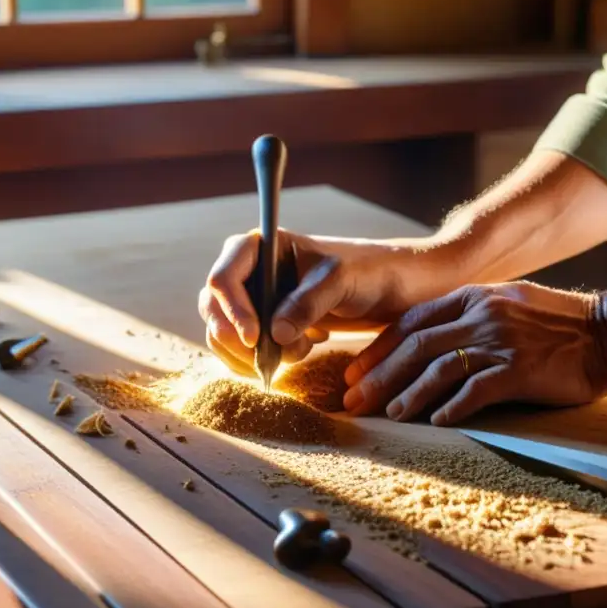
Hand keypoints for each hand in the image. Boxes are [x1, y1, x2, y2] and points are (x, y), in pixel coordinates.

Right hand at [198, 229, 449, 375]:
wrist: (393, 288)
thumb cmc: (369, 272)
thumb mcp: (340, 282)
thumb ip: (308, 303)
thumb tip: (274, 334)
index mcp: (260, 246)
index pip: (222, 278)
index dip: (232, 311)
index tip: (256, 338)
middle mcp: (250, 271)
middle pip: (213, 309)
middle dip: (238, 339)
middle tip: (273, 358)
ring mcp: (255, 299)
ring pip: (224, 333)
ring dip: (251, 353)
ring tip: (299, 350)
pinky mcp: (266, 324)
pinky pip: (242, 348)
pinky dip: (260, 361)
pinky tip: (298, 354)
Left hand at [341, 282, 606, 424]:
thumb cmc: (557, 324)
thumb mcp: (507, 305)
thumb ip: (469, 317)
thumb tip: (427, 345)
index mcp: (473, 297)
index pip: (411, 322)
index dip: (378, 348)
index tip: (355, 370)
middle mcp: (482, 315)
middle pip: (415, 346)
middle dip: (378, 374)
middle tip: (354, 399)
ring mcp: (501, 341)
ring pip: (438, 369)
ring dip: (408, 394)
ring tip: (389, 414)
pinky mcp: (521, 369)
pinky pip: (475, 391)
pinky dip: (451, 408)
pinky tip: (435, 422)